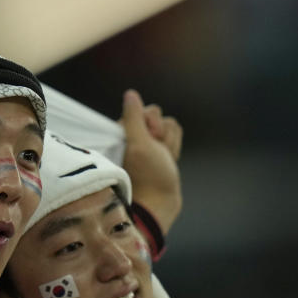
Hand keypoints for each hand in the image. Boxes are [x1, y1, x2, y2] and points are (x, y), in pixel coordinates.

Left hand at [119, 89, 182, 231]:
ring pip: (170, 126)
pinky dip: (174, 148)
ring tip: (162, 160)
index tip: (148, 141)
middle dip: (162, 134)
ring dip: (170, 143)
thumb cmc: (148, 176)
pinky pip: (174, 136)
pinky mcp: (160, 149)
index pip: (145, 110)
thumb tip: (130, 94)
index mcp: (123, 130)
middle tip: (156, 154)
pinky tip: (169, 161)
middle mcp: (135, 133)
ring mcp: (149, 141)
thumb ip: (134, 118)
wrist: (160, 202)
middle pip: (159, 116)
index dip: (151, 125)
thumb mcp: (139, 144)